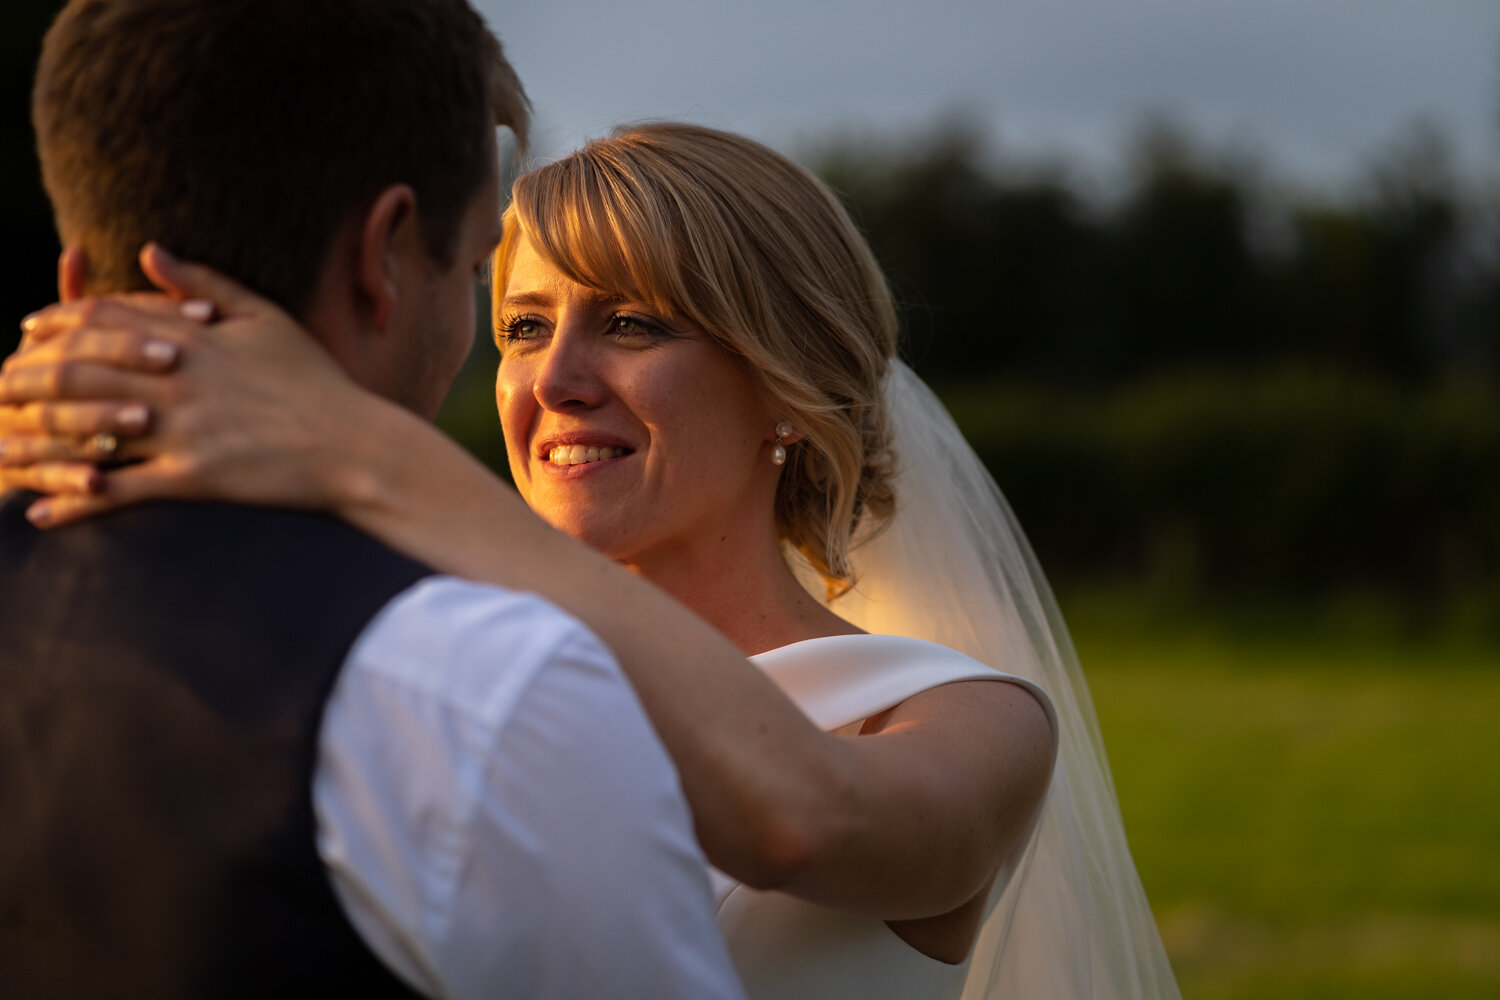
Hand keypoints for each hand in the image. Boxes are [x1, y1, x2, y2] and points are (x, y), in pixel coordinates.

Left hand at [1, 244, 371, 525]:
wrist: (359, 446)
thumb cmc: (318, 382)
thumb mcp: (265, 317)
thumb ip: (203, 282)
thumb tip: (147, 250)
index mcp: (193, 337)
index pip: (102, 318)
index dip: (54, 321)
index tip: (27, 329)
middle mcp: (178, 380)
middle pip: (76, 369)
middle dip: (25, 377)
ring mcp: (183, 431)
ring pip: (85, 429)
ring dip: (33, 440)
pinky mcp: (194, 480)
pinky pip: (119, 493)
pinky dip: (75, 502)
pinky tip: (41, 513)